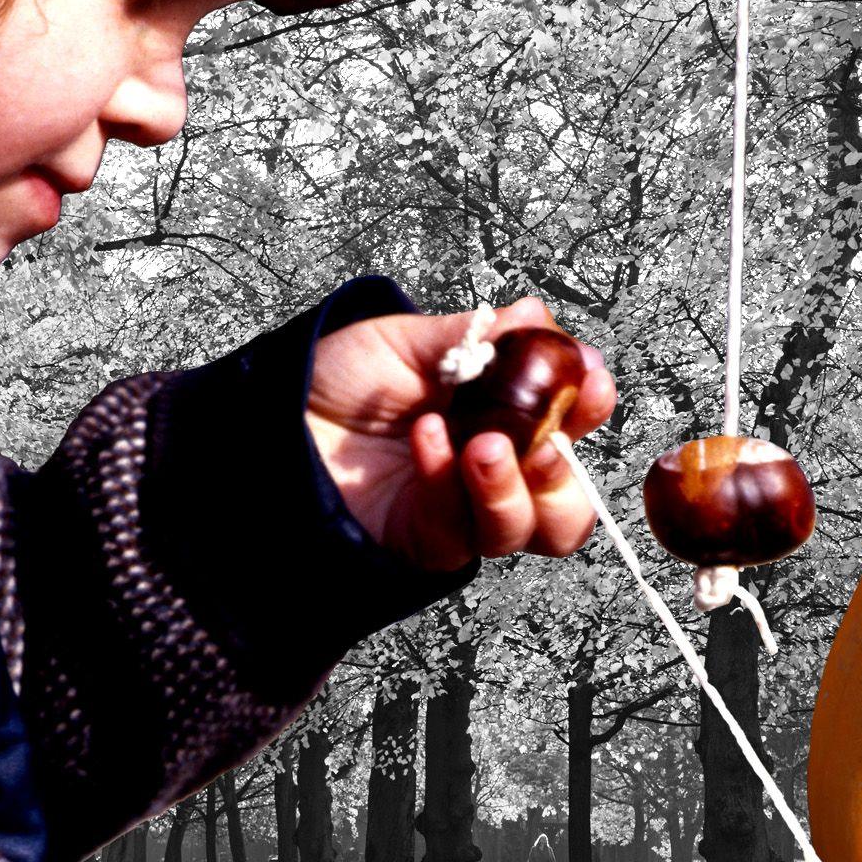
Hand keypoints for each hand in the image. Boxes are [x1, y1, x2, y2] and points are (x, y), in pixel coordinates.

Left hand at [305, 296, 616, 572]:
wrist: (270, 421)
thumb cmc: (338, 383)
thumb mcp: (409, 343)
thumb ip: (474, 338)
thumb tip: (536, 317)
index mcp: (504, 416)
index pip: (572, 422)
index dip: (591, 404)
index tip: (587, 378)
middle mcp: (495, 472)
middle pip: (571, 500)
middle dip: (569, 469)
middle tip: (547, 434)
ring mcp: (463, 513)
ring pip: (532, 529)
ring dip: (516, 485)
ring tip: (484, 446)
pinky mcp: (426, 544)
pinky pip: (459, 528)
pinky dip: (448, 481)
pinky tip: (428, 439)